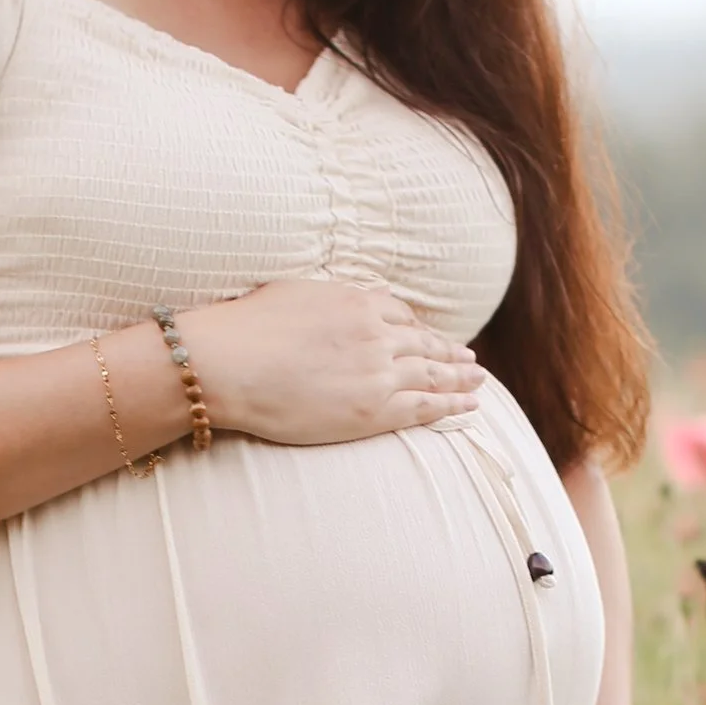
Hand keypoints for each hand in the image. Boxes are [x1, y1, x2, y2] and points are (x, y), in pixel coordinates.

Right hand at [181, 279, 483, 445]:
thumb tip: (342, 300)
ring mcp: (379, 373)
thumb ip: (327, 298)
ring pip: (432, 374)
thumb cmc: (246, 328)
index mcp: (357, 302)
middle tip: (469, 360)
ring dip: (458, 377)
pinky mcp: (374, 410)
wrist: (229, 364)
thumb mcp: (294, 293)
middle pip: (424, 344)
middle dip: (449, 352)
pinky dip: (451, 406)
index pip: (400, 315)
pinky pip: (425, 407)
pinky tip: (469, 406)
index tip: (430, 335)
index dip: (419, 328)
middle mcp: (377, 334)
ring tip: (476, 380)